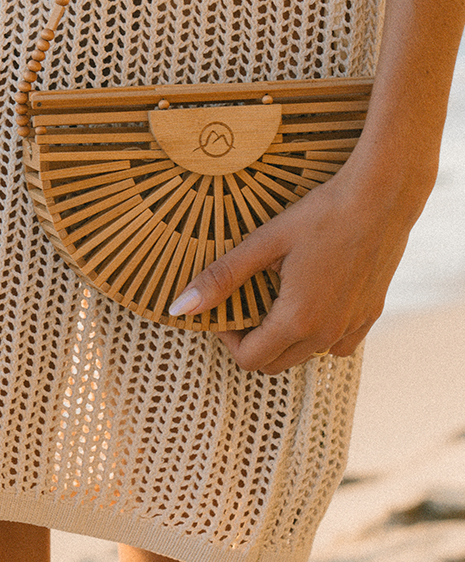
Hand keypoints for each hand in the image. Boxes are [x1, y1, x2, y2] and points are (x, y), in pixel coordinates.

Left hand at [167, 164, 424, 372]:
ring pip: (306, 355)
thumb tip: (179, 307)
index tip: (226, 309)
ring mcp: (353, 327)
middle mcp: (328, 335)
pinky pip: (337, 344)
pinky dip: (318, 333)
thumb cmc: (322, 215)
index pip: (250, 360)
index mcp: (298, 320)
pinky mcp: (372, 315)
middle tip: (246, 302)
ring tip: (277, 297)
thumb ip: (221, 278)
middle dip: (253, 341)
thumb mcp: (264, 243)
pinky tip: (312, 299)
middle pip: (276, 364)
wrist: (383, 197)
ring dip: (284, 338)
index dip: (228, 339)